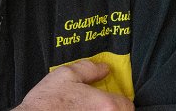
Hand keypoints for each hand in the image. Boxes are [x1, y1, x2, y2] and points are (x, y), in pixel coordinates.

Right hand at [16, 60, 133, 110]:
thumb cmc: (48, 102)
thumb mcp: (67, 75)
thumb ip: (89, 69)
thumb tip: (103, 68)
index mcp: (106, 106)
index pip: (127, 104)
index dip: (118, 98)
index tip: (109, 97)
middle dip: (111, 109)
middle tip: (95, 105)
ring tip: (84, 110)